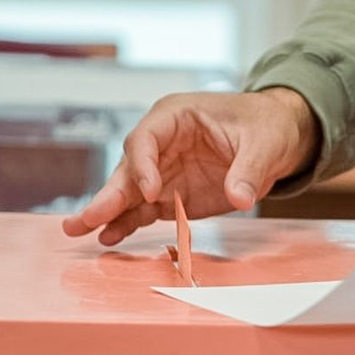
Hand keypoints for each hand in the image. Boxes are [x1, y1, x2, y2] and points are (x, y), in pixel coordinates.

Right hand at [61, 88, 320, 245]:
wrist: (277, 138)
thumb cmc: (266, 126)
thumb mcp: (265, 143)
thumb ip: (250, 170)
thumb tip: (240, 198)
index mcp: (176, 117)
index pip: (146, 138)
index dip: (144, 166)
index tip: (152, 194)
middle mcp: (161, 144)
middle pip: (128, 169)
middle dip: (108, 194)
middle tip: (87, 217)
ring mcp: (163, 172)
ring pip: (128, 193)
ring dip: (106, 213)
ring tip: (77, 230)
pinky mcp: (171, 197)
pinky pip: (143, 211)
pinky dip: (127, 224)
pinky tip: (109, 238)